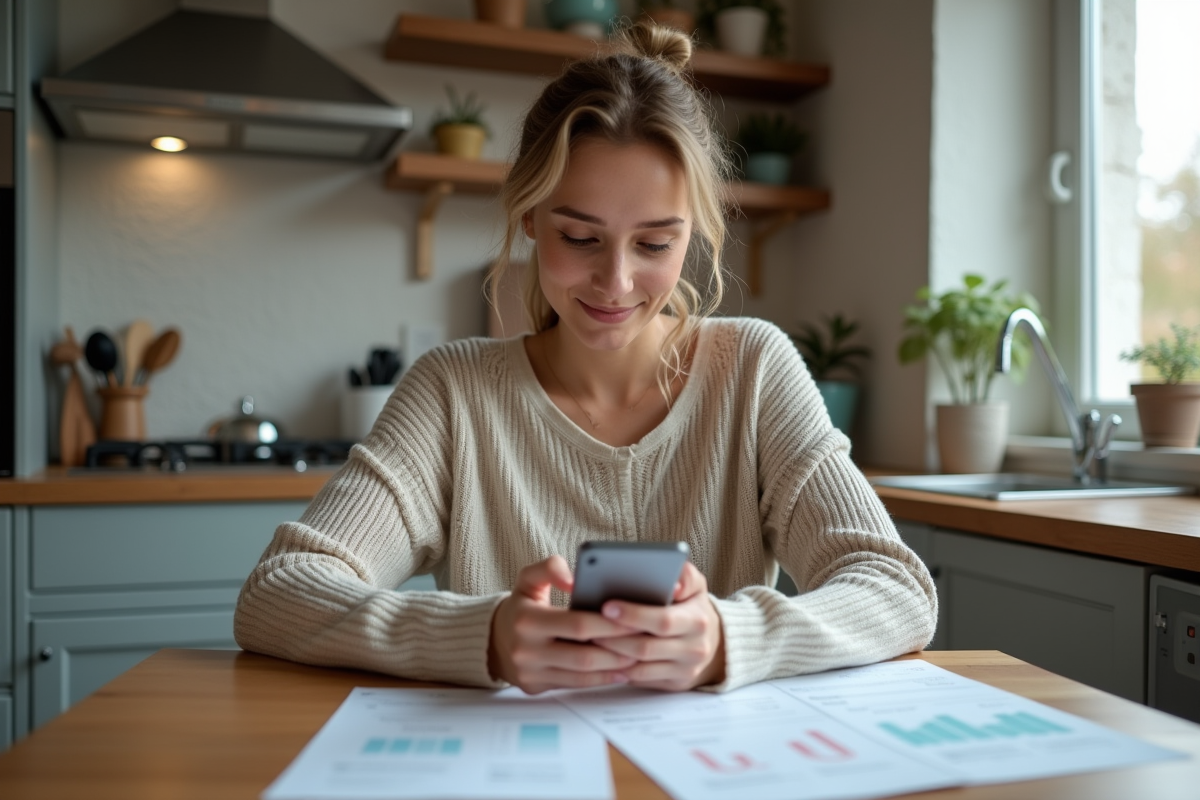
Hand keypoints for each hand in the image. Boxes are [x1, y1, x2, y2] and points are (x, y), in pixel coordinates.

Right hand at [488, 555, 639, 693]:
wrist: (492, 640)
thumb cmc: (521, 606)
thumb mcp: (527, 579)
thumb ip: (549, 568)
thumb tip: (574, 578)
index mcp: (527, 620)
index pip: (577, 624)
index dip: (609, 625)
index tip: (635, 620)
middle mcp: (526, 650)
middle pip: (584, 654)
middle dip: (618, 649)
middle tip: (644, 641)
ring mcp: (531, 672)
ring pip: (582, 674)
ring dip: (614, 667)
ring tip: (638, 656)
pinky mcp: (536, 687)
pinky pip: (574, 685)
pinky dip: (600, 679)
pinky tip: (620, 671)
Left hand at [590, 562, 724, 690]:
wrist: (711, 639)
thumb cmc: (691, 606)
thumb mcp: (695, 585)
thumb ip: (685, 575)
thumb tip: (675, 583)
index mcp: (697, 620)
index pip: (662, 620)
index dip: (633, 615)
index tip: (606, 606)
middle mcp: (694, 648)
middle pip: (646, 647)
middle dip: (613, 637)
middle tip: (588, 626)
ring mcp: (685, 669)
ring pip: (640, 666)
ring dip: (611, 654)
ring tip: (590, 639)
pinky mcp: (674, 683)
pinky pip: (641, 680)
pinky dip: (619, 669)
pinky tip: (602, 657)